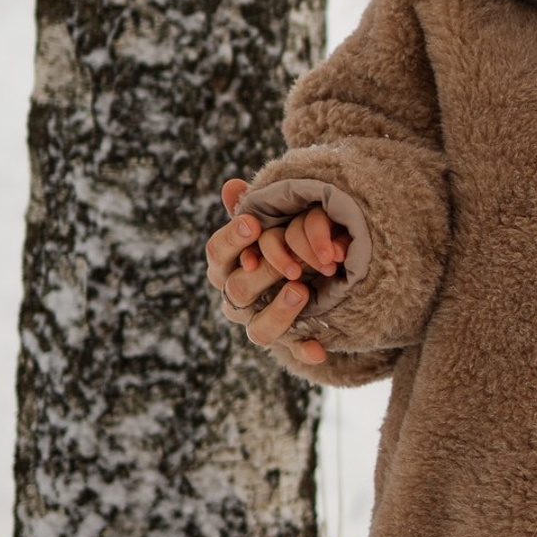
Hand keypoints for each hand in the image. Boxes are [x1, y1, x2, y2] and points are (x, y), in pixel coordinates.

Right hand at [205, 177, 347, 368]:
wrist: (301, 278)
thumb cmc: (278, 242)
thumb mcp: (270, 222)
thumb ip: (255, 206)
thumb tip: (232, 185)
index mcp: (226, 266)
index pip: (217, 253)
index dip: (233, 239)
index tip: (254, 223)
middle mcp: (236, 298)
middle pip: (238, 289)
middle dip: (264, 273)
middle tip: (289, 261)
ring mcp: (258, 322)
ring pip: (258, 329)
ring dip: (280, 312)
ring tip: (302, 291)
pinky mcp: (285, 341)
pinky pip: (291, 351)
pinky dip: (304, 351)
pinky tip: (319, 349)